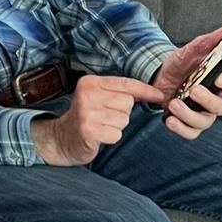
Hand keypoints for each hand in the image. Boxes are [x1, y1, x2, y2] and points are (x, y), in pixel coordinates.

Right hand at [31, 74, 165, 166]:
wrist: (62, 139)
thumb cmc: (86, 117)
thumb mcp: (98, 97)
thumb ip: (119, 92)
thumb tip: (154, 93)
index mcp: (90, 82)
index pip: (125, 84)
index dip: (145, 90)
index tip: (160, 95)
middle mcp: (87, 95)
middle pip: (127, 103)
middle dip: (122, 113)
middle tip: (104, 117)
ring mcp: (87, 113)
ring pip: (123, 119)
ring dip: (116, 126)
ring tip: (100, 126)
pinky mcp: (89, 130)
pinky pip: (116, 134)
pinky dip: (110, 137)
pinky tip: (98, 135)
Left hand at [152, 28, 221, 140]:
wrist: (160, 76)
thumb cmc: (182, 64)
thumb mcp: (193, 50)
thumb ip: (211, 41)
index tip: (218, 77)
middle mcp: (216, 101)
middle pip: (221, 107)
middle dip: (207, 100)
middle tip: (193, 90)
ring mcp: (203, 114)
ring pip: (204, 122)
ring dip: (188, 114)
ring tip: (174, 103)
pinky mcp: (188, 124)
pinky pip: (190, 133)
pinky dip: (180, 128)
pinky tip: (170, 119)